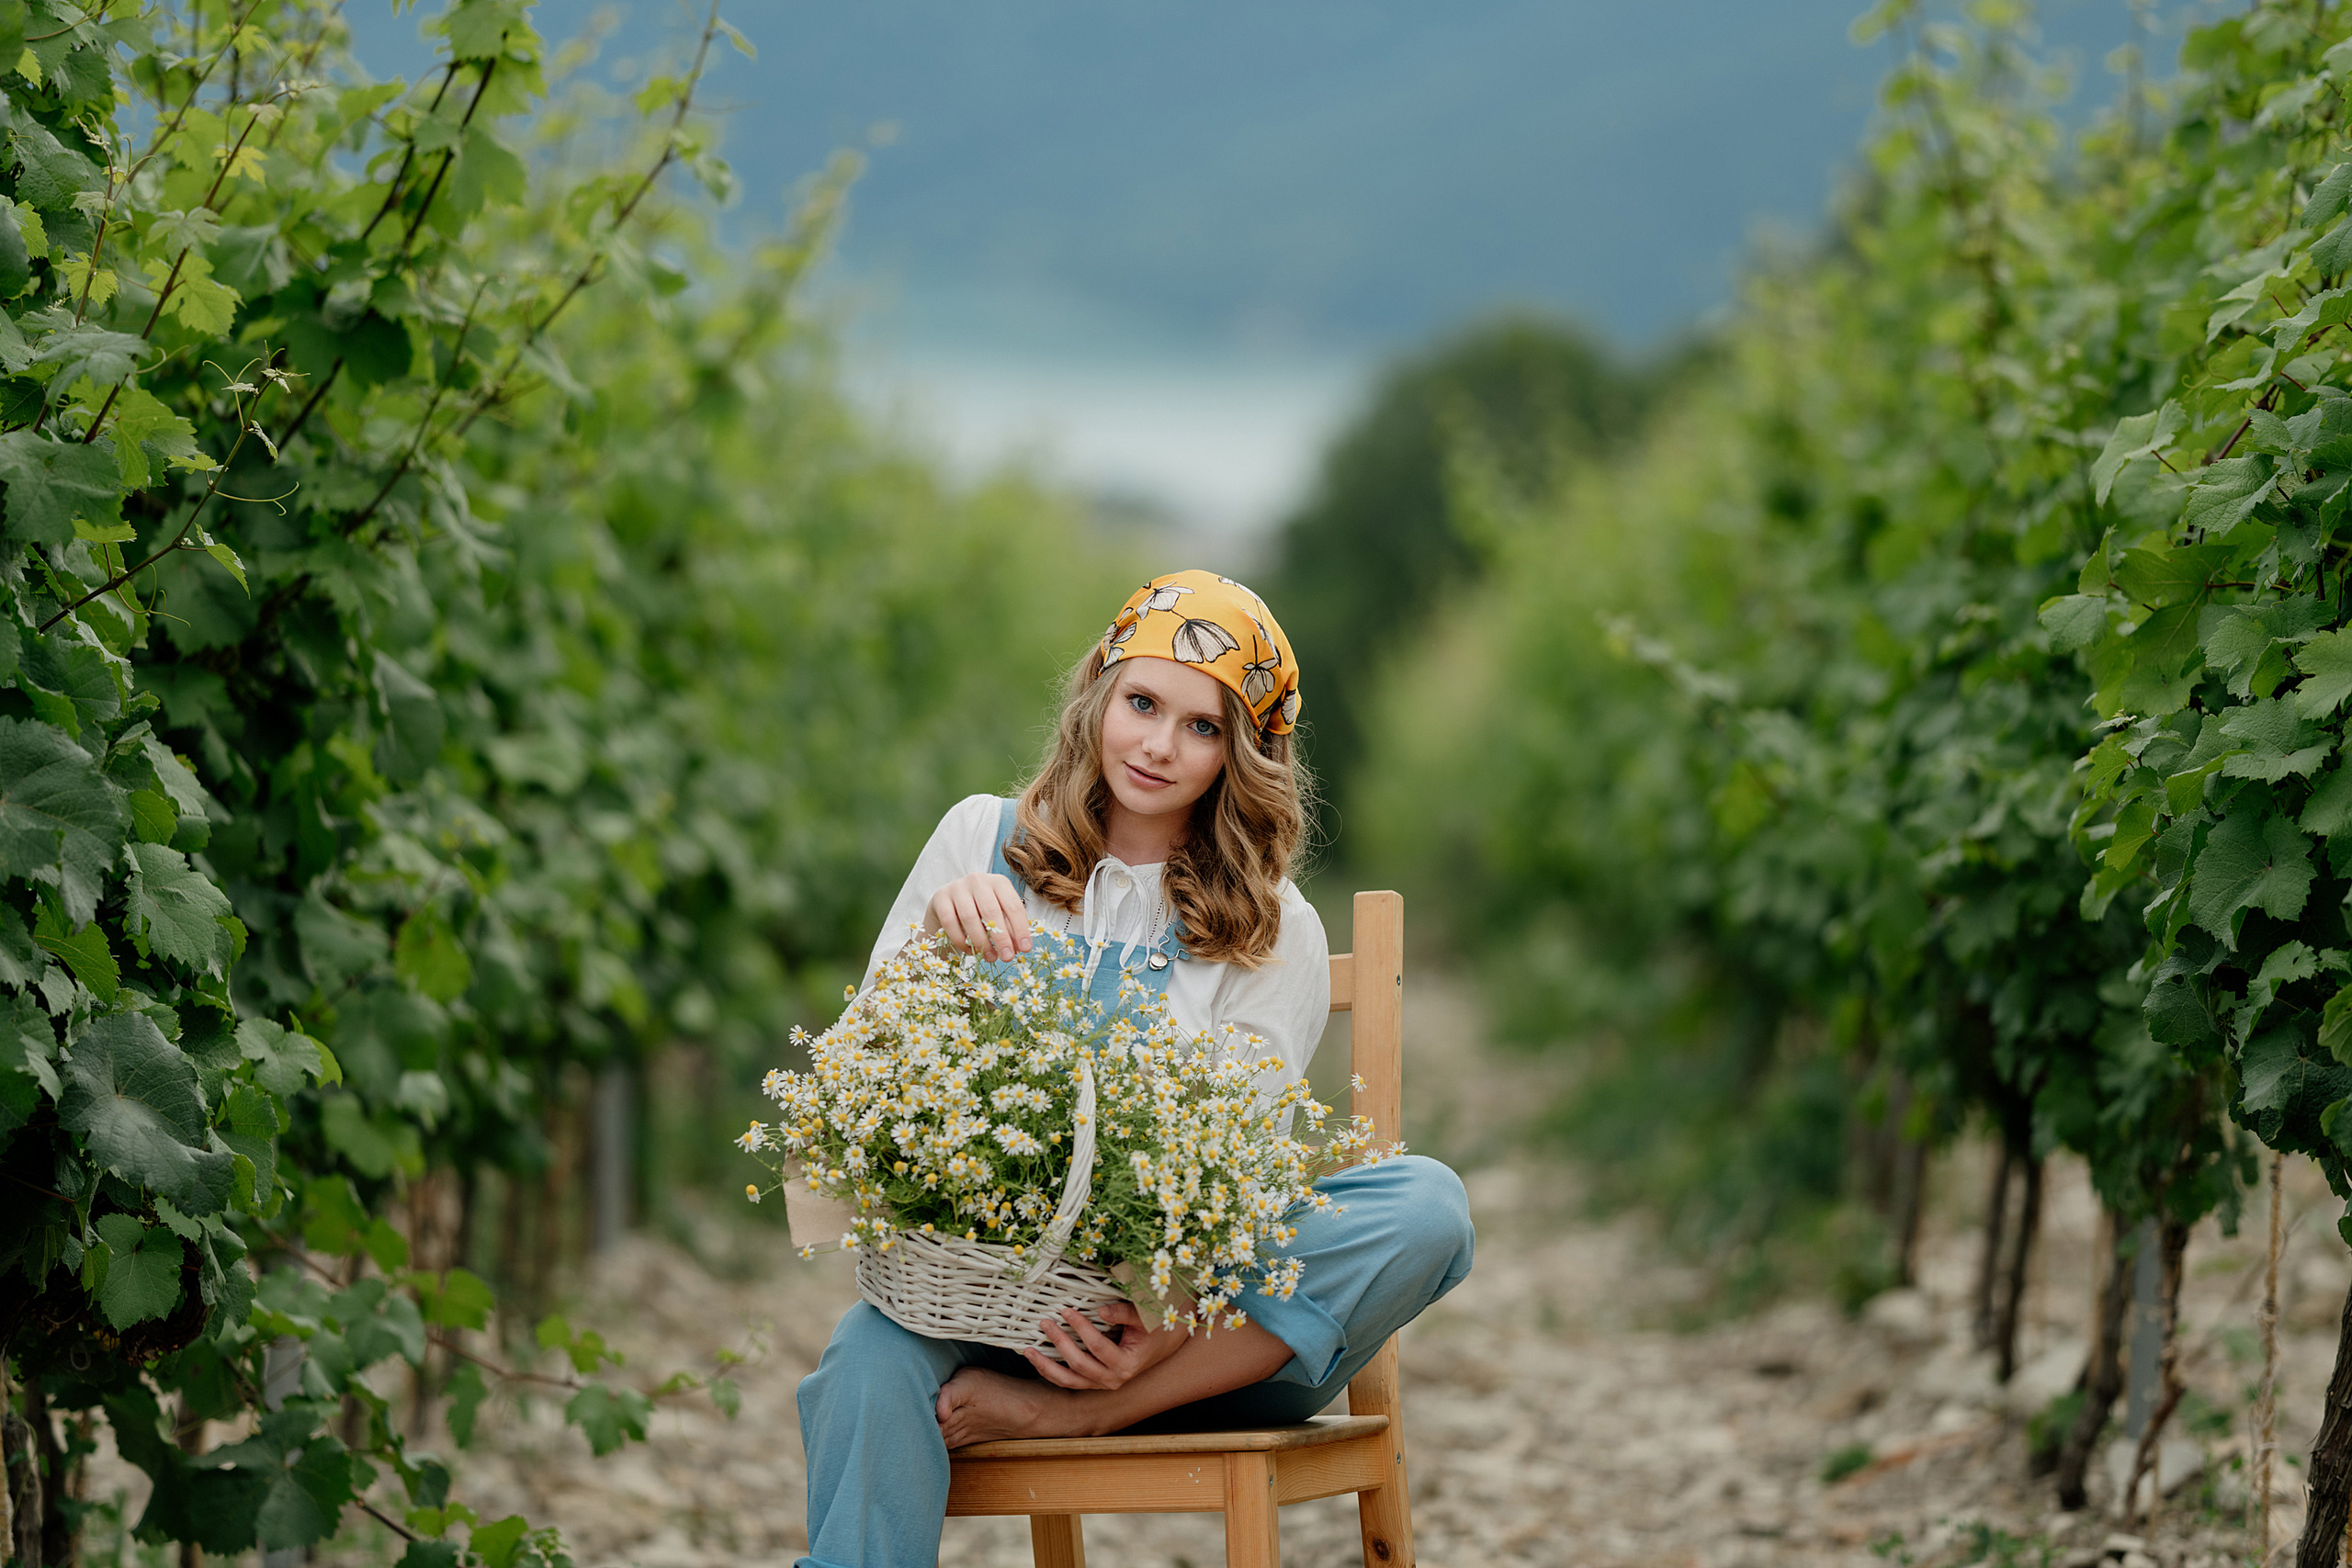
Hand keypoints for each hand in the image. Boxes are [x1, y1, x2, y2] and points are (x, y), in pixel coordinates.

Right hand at [923, 872, 1031, 960]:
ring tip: (990, 957)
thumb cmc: (980, 911)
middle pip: (991, 911)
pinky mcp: (940, 897)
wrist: (949, 905)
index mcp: (999, 882)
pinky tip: (971, 951)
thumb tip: (1020, 948)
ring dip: (981, 942)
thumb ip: (1010, 929)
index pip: (1013, 905)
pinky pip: (951, 923)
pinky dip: (962, 941)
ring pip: (970, 918)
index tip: (1025, 949)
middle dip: (1001, 938)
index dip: (1021, 929)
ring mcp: (957, 887)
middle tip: (1007, 957)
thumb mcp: (999, 916)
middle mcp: (978, 880)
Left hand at [1019, 1300, 1184, 1390]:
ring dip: (1047, 1365)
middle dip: (1060, 1342)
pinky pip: (1068, 1382)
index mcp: (1127, 1365)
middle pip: (1080, 1364)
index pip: (1098, 1346)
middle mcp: (1114, 1380)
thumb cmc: (1154, 1328)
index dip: (1081, 1328)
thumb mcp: (1144, 1318)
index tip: (1066, 1310)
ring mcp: (1102, 1384)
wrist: (1163, 1344)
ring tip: (1028, 1351)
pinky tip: (1036, 1360)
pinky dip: (1051, 1372)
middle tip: (1045, 1322)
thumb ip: (1124, 1313)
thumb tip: (1100, 1311)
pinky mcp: (1093, 1383)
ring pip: (1069, 1380)